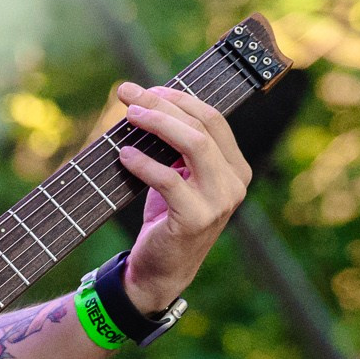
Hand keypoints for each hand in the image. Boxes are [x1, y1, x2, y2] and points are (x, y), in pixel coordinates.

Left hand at [111, 82, 253, 314]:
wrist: (160, 270)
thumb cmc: (167, 216)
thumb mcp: (178, 176)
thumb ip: (176, 145)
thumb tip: (146, 101)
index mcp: (234, 168)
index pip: (213, 119)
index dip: (179, 98)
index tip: (147, 88)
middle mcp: (235, 183)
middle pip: (202, 126)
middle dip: (162, 104)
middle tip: (128, 94)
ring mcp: (219, 202)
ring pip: (194, 145)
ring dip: (157, 124)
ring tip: (128, 115)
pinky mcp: (196, 219)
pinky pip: (169, 179)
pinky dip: (144, 163)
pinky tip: (124, 155)